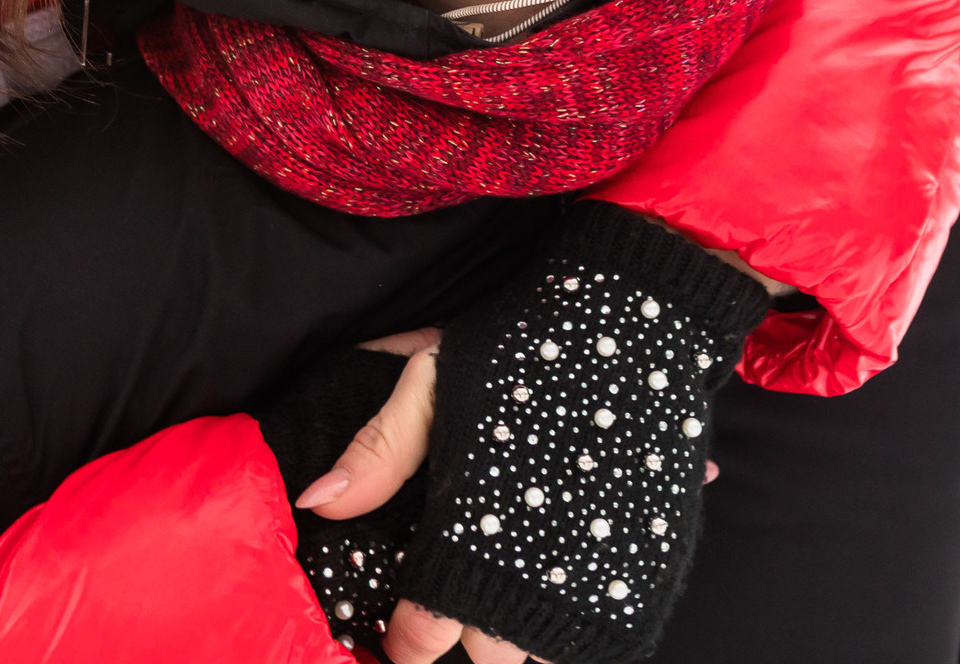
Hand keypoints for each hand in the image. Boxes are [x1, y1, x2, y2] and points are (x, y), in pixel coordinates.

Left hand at [298, 326, 720, 663]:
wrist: (631, 329)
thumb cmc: (518, 351)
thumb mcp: (430, 388)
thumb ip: (376, 455)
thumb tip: (314, 505)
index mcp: (466, 539)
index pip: (423, 636)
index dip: (404, 642)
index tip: (399, 632)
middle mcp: (527, 577)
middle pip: (489, 659)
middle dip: (469, 638)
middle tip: (458, 599)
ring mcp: (590, 582)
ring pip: (546, 654)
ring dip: (524, 637)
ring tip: (507, 592)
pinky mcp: (644, 574)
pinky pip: (602, 635)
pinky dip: (576, 625)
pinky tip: (560, 584)